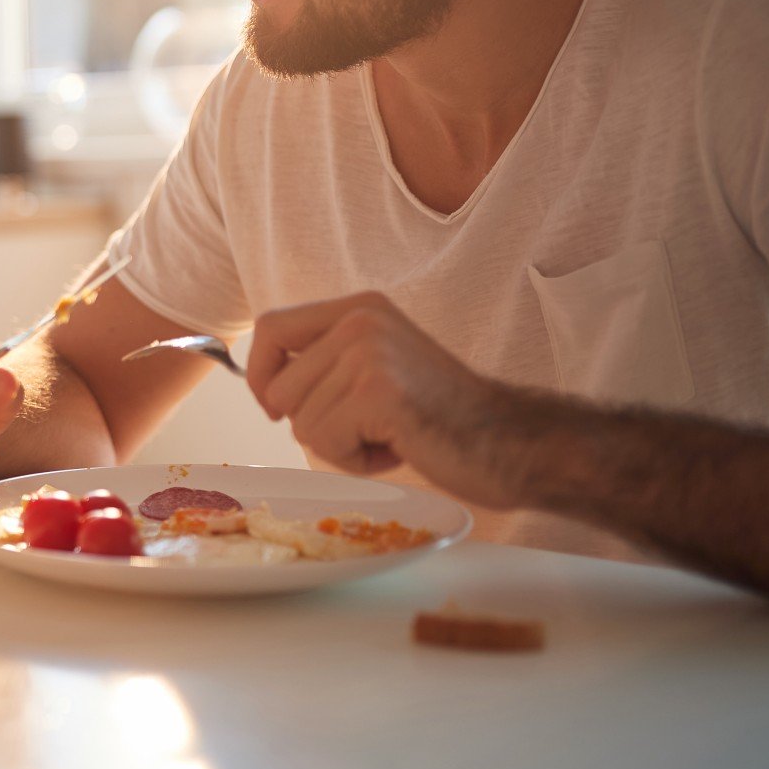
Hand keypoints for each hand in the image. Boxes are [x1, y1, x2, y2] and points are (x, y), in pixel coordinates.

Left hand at [247, 291, 520, 507]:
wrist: (509, 441)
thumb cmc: (437, 415)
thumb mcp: (374, 365)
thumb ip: (325, 361)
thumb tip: (260, 382)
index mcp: (357, 308)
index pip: (269, 329)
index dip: (259, 375)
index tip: (277, 406)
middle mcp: (360, 320)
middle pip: (277, 388)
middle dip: (311, 424)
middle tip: (368, 426)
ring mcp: (369, 353)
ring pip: (300, 422)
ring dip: (339, 445)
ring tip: (389, 435)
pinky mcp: (378, 392)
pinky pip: (325, 442)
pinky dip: (355, 460)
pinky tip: (397, 448)